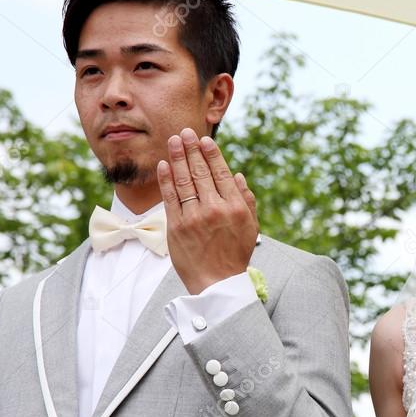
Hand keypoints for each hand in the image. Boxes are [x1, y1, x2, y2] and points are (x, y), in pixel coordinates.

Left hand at [157, 128, 258, 294]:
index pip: (222, 173)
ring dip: (177, 158)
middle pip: (201, 173)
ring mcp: (194, 218)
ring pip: (184, 181)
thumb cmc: (235, 255)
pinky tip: (164, 165)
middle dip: (191, 149)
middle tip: (184, 132)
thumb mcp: (251, 228)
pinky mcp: (177, 227)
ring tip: (173, 142)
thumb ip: (247, 200)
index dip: (211, 154)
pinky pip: (170, 198)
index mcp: (236, 208)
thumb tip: (238, 175)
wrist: (217, 284)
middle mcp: (215, 209)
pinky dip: (166, 180)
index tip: (204, 140)